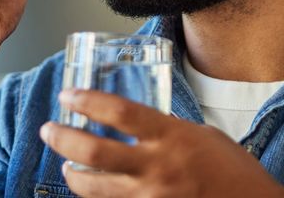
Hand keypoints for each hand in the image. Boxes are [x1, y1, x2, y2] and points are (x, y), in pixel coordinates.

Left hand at [41, 90, 283, 197]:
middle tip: (50, 129)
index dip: (87, 101)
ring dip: (72, 173)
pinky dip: (96, 196)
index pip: (120, 112)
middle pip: (95, 151)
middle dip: (63, 138)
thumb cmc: (233, 169)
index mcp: (172, 136)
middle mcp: (157, 167)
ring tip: (65, 162)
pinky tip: (91, 187)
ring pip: (94, 187)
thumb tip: (135, 125)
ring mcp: (152, 197)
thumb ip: (166, 130)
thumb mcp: (201, 135)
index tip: (68, 95)